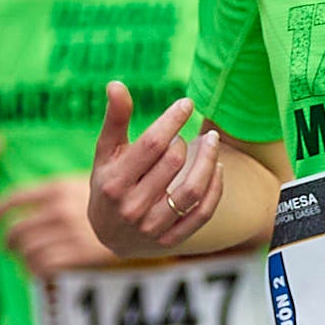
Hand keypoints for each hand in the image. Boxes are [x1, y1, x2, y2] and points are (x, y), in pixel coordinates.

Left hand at [0, 173, 109, 274]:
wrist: (147, 212)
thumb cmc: (115, 199)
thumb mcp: (85, 182)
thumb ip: (57, 190)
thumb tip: (27, 198)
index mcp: (56, 188)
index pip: (14, 200)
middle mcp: (59, 210)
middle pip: (16, 231)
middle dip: (8, 242)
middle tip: (7, 247)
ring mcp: (69, 233)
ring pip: (28, 251)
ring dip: (24, 258)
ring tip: (25, 260)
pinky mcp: (79, 254)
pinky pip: (44, 267)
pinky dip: (37, 271)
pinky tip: (40, 270)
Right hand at [86, 81, 227, 257]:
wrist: (107, 235)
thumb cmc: (108, 182)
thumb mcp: (106, 152)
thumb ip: (115, 119)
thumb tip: (116, 83)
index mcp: (114, 181)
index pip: (152, 144)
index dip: (172, 120)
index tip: (186, 103)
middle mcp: (132, 206)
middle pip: (173, 163)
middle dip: (186, 141)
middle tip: (191, 132)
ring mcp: (152, 227)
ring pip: (192, 190)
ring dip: (209, 161)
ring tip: (213, 142)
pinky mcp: (171, 240)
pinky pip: (202, 213)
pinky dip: (215, 189)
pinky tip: (218, 169)